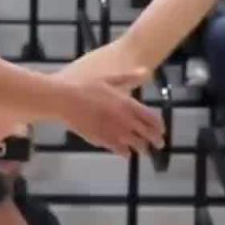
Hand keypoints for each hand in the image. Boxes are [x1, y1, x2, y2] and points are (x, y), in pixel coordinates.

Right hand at [49, 69, 163, 156]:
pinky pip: (118, 149)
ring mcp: (113, 132)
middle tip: (159, 144)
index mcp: (128, 104)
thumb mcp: (109, 78)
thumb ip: (129, 78)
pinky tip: (126, 153)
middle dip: (155, 140)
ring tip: (144, 151)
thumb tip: (146, 72)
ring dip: (142, 148)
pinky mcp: (101, 140)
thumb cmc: (85, 86)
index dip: (159, 126)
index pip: (152, 118)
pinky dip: (124, 152)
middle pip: (147, 134)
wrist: (63, 99)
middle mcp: (124, 120)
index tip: (162, 130)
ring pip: (134, 144)